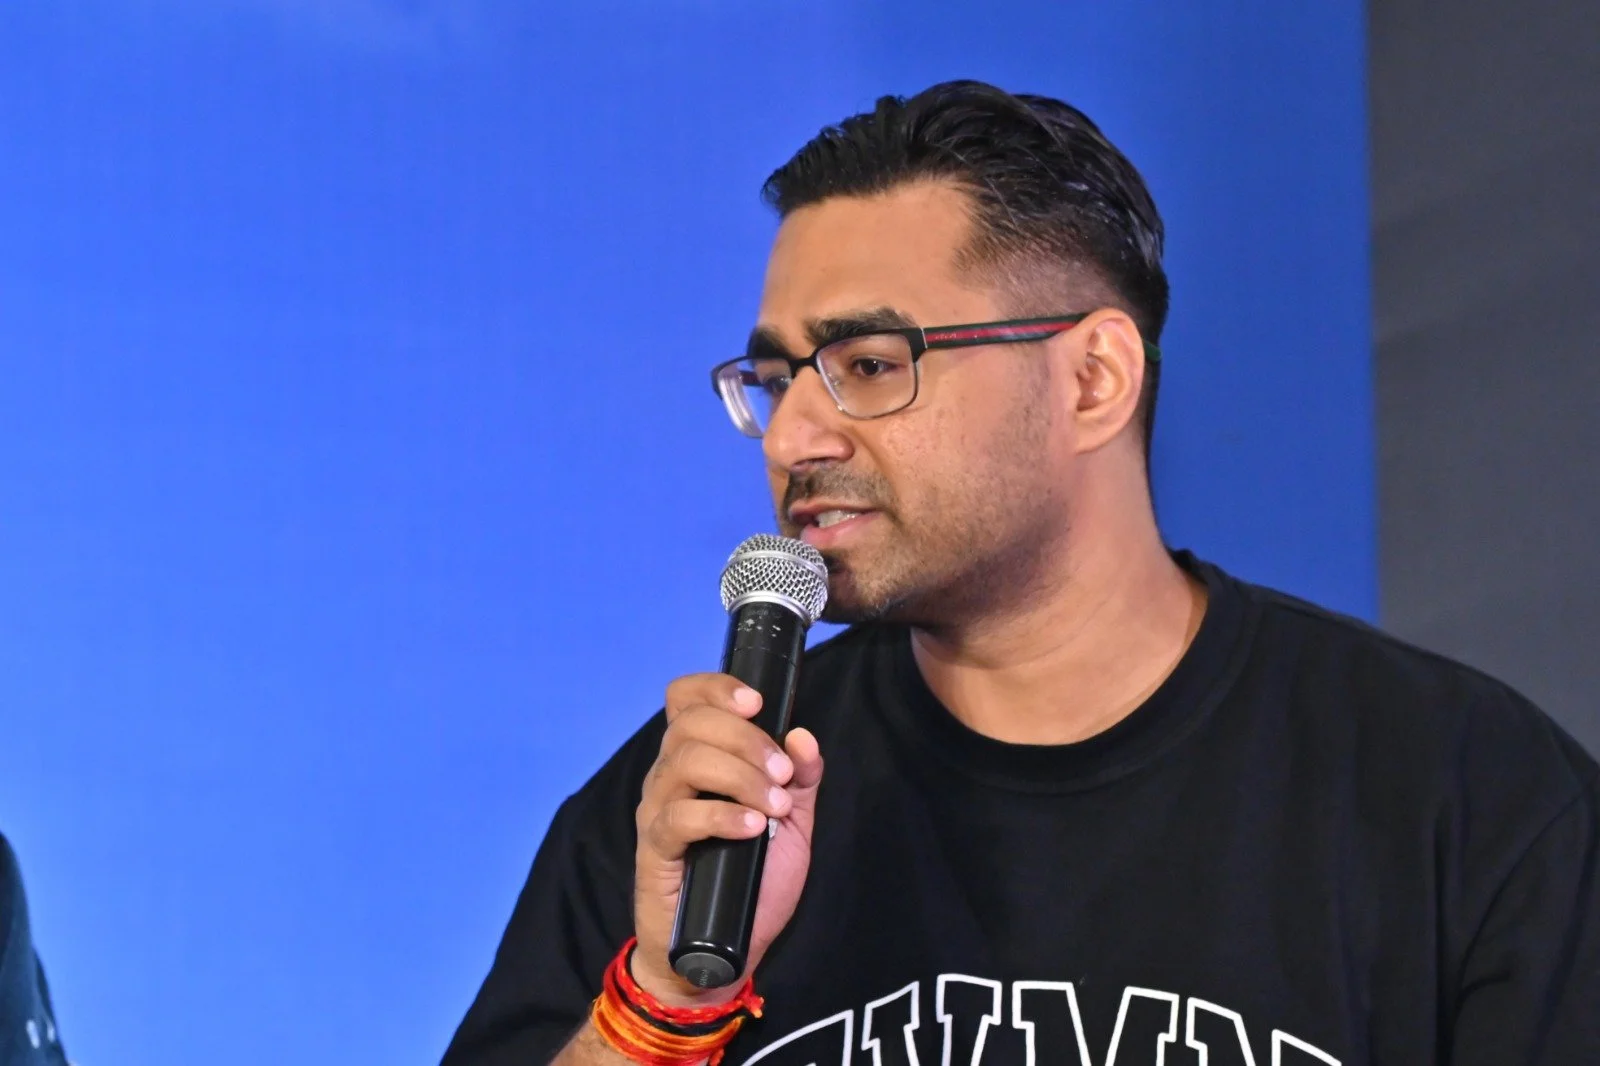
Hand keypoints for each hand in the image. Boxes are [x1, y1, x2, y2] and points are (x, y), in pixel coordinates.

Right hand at [630, 673, 823, 1006]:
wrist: (722, 950)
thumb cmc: (752, 880)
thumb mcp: (792, 824)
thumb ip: (802, 779)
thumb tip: (803, 737)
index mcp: (698, 756)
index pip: (686, 697)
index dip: (717, 688)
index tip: (758, 702)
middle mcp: (670, 774)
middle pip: (692, 723)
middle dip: (748, 738)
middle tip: (784, 775)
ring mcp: (657, 808)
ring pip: (687, 761)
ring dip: (741, 775)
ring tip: (776, 806)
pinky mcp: (654, 848)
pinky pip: (679, 816)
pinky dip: (721, 815)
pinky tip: (752, 828)